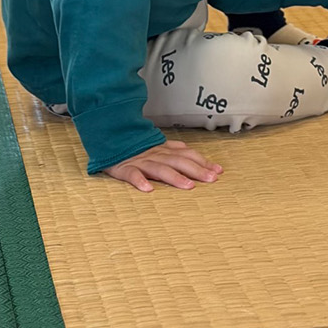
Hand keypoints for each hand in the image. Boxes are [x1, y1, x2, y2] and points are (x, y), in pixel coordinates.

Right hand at [103, 140, 222, 192]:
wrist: (109, 138)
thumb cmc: (136, 148)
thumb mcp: (157, 146)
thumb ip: (175, 150)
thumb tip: (194, 154)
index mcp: (164, 150)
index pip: (187, 155)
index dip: (203, 162)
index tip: (219, 171)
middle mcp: (155, 154)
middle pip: (178, 161)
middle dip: (196, 170)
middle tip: (211, 179)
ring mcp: (140, 161)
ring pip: (159, 168)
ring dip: (175, 177)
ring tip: (188, 186)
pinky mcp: (123, 168)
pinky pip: (132, 174)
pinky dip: (140, 181)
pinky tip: (147, 189)